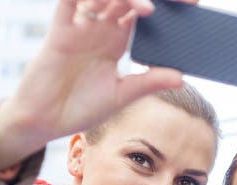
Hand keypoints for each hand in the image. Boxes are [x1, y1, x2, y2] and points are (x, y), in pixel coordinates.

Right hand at [0, 0, 198, 168]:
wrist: (45, 121)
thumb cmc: (81, 108)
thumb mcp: (121, 95)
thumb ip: (148, 82)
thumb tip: (182, 77)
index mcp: (116, 40)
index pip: (141, 11)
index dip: (162, 5)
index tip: (191, 5)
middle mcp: (99, 28)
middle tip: (181, 2)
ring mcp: (80, 27)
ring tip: (148, 8)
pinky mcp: (60, 32)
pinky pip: (69, 3)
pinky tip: (100, 0)